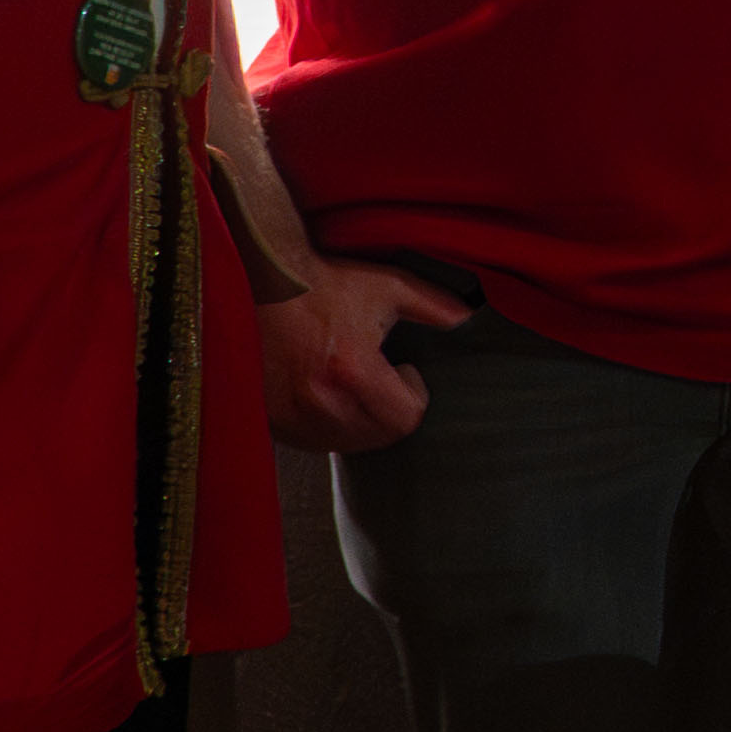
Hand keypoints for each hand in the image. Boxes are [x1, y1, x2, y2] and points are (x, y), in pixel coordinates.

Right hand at [257, 253, 467, 456]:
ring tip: (357, 385)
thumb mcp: (386, 286)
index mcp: (352, 371)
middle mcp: (321, 401)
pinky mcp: (274, 420)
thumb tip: (467, 315)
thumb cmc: (320, 287)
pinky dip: (329, 427)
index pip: (405, 418)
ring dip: (362, 422)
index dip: (415, 396)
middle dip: (392, 411)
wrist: (263, 288)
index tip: (407, 373)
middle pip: (380, 437)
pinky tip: (329, 395)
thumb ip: (432, 305)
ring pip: (348, 444)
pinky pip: (314, 442)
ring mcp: (293, 415)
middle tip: (386, 379)